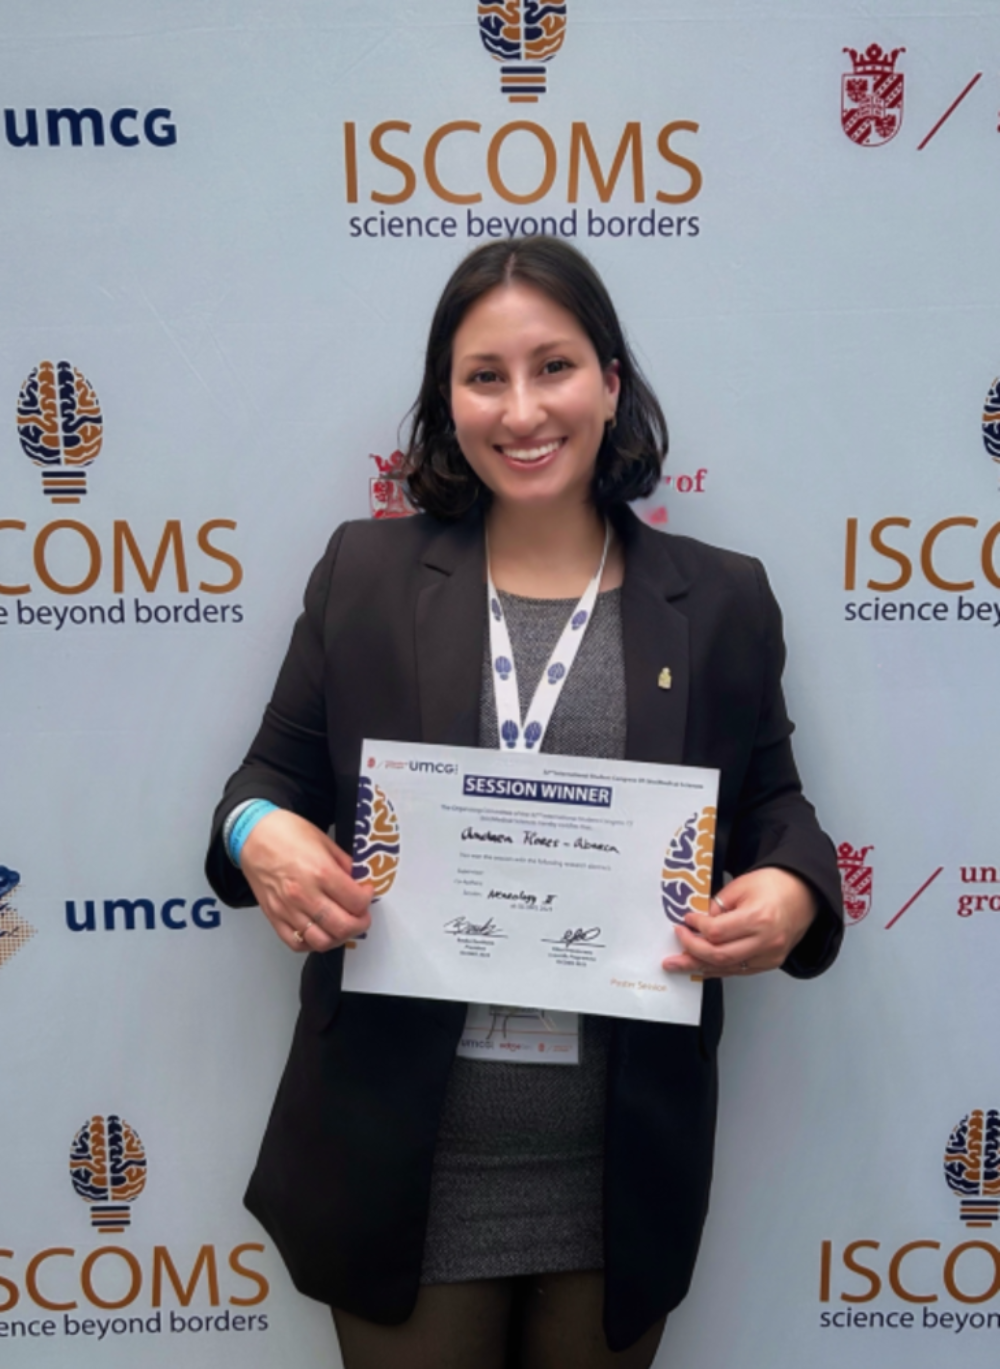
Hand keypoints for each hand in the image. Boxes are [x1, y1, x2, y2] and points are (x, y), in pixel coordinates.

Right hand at [239, 809, 372, 952]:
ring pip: (322, 941)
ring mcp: (288, 910)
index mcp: (321, 872)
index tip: (366, 893)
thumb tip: (358, 882)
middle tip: (362, 914)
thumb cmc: (285, 833)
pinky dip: (312, 944)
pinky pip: (296, 943)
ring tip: (343, 925)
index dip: (367, 899)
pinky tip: (320, 932)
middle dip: (360, 924)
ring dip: (339, 937)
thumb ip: (344, 865)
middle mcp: (305, 895)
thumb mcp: (324, 841)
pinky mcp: (274, 917)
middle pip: (343, 927)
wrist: (252, 835)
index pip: (356, 901)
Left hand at [662, 867, 816, 978]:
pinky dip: (718, 969)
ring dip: (700, 966)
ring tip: (678, 964)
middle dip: (691, 952)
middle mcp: (766, 941)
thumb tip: (697, 923)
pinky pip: (739, 970)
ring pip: (728, 967)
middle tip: (673, 949)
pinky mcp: (771, 963)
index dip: (696, 927)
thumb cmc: (774, 884)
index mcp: (758, 918)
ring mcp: (770, 956)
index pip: (717, 931)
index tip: (685, 921)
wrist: (804, 893)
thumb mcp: (740, 886)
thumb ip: (717, 906)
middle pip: (720, 955)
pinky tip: (701, 968)